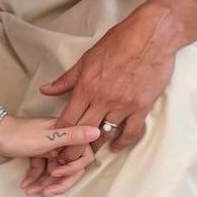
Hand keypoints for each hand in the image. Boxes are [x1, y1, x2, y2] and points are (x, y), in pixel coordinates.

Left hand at [0, 114, 99, 196]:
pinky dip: (34, 178)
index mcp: (67, 133)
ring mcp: (48, 147)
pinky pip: (40, 169)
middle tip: (45, 193)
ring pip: (54, 171)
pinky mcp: (37, 153)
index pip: (82, 156)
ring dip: (44, 184)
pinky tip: (24, 185)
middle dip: (58, 183)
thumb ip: (73, 136)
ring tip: (30, 192)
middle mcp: (60, 140)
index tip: (56, 173)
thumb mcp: (48, 137)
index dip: (73, 168)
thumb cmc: (20, 134)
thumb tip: (97, 131)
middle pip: (69, 167)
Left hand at [40, 4, 178, 148]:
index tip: (54, 145)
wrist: (151, 36)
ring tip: (87, 155)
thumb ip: (66, 79)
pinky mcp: (141, 107)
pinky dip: (122, 142)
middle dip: (72, 149)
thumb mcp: (87, 59)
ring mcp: (122, 105)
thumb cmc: (118, 42)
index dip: (59, 136)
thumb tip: (45, 90)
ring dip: (95, 146)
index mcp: (86, 87)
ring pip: (105, 134)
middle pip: (83, 133)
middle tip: (66, 160)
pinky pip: (130, 132)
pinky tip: (115, 147)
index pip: (67, 119)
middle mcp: (102, 100)